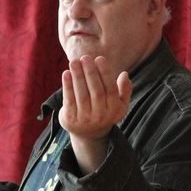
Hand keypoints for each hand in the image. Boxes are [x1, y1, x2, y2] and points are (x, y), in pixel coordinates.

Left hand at [60, 55, 131, 173]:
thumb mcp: (119, 104)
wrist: (88, 133)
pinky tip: (66, 73)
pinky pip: (69, 100)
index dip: (105, 73)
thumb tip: (125, 74)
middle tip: (85, 57)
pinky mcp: (71, 119)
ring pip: (82, 94)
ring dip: (77, 76)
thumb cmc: (105, 111)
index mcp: (114, 109)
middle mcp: (100, 116)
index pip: (111, 89)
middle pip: (96, 91)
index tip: (99, 58)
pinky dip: (67, 86)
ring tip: (74, 62)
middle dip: (90, 73)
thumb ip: (125, 90)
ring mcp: (85, 119)